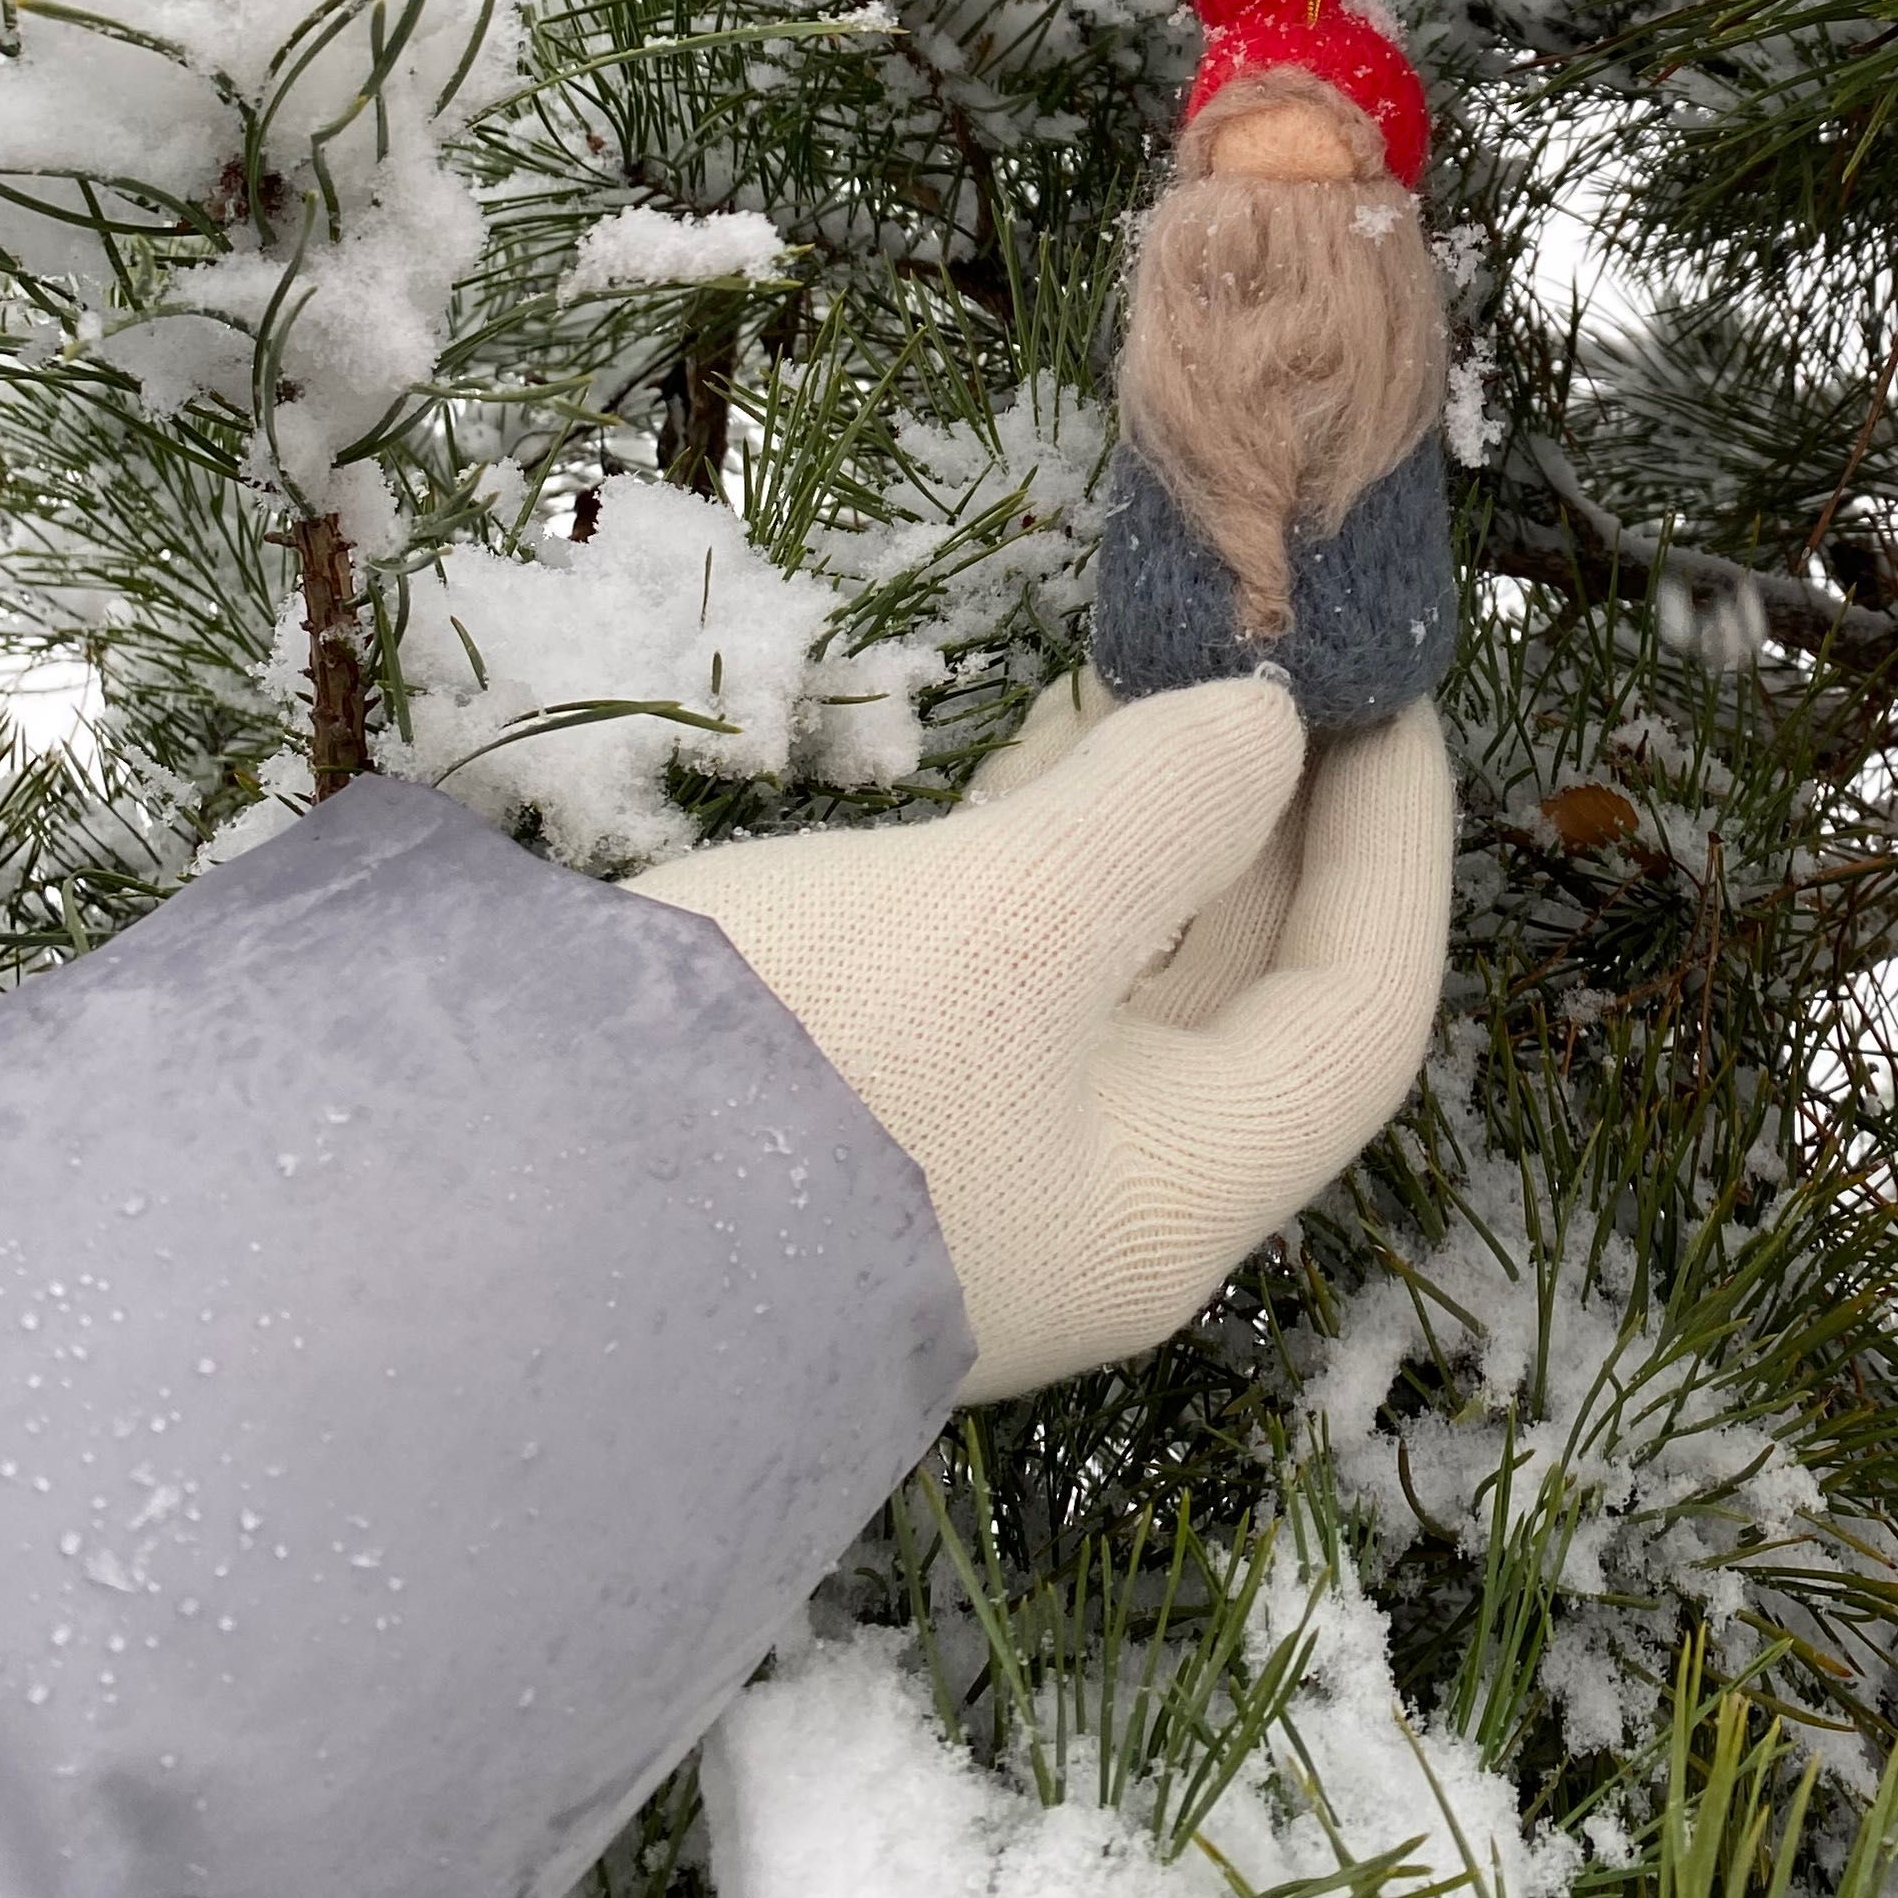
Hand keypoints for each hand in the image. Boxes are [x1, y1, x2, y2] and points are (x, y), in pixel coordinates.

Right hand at [628, 675, 1451, 1400]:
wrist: (507, 1243)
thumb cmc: (804, 1081)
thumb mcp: (1007, 922)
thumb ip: (1156, 812)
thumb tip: (1259, 730)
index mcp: (1174, 1190)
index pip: (1358, 1008)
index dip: (1390, 839)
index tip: (1379, 690)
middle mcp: (1096, 1198)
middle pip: (1247, 990)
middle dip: (1270, 815)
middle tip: (1271, 654)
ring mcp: (977, 1171)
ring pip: (1125, 974)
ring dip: (1152, 822)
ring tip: (1150, 667)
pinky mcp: (870, 1121)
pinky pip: (1017, 974)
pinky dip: (1046, 858)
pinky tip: (1025, 752)